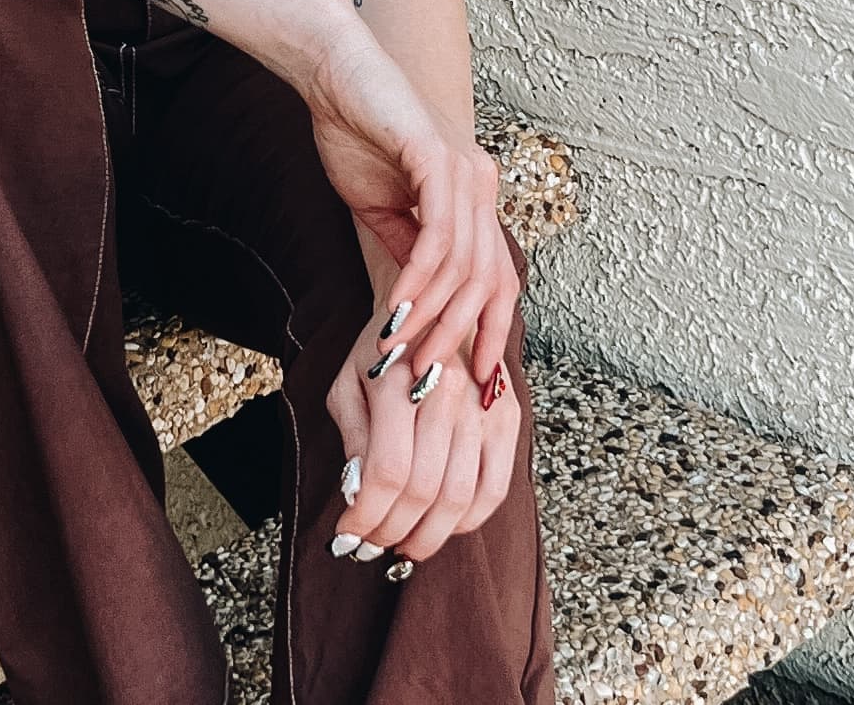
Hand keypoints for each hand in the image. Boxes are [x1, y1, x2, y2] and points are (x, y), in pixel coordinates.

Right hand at [297, 34, 516, 393]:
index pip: (498, 276)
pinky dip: (419, 278)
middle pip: (489, 279)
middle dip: (459, 335)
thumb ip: (408, 246)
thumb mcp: (384, 206)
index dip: (493, 328)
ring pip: (464, 264)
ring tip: (402, 349)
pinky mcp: (439, 158)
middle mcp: (482, 183)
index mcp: (474, 195)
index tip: (476, 377)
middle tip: (426, 376)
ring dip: (433, 315)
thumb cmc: (356, 131)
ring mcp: (466, 170)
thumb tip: (421, 300)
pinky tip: (398, 306)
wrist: (333, 74)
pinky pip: (437, 234)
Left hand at [324, 241, 520, 567]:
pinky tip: (440, 526)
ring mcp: (483, 406)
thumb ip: (352, 440)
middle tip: (370, 548)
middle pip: (423, 491)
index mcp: (399, 381)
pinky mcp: (507, 417)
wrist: (434, 304)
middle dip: (391, 533)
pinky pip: (494, 489)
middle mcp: (447, 393)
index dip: (366, 518)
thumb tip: (357, 496)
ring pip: (459, 498)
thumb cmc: (381, 352)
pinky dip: (467, 521)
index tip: (346, 538)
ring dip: (427, 536)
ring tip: (402, 545)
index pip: (388, 473)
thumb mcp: (346, 385)